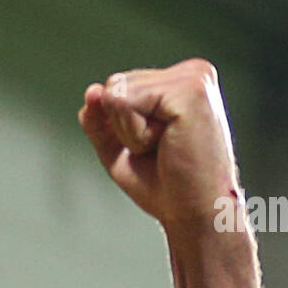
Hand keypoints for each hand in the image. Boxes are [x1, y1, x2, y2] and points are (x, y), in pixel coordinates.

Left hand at [78, 59, 241, 228]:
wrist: (195, 215)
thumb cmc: (165, 186)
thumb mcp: (119, 147)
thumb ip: (99, 117)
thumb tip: (93, 90)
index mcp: (180, 81)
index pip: (116, 87)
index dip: (121, 127)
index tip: (157, 148)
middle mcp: (192, 72)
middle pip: (114, 85)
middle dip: (123, 128)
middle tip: (161, 151)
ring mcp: (193, 76)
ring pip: (115, 93)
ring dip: (130, 132)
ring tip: (166, 148)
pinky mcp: (190, 89)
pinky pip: (124, 102)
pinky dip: (135, 134)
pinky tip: (168, 144)